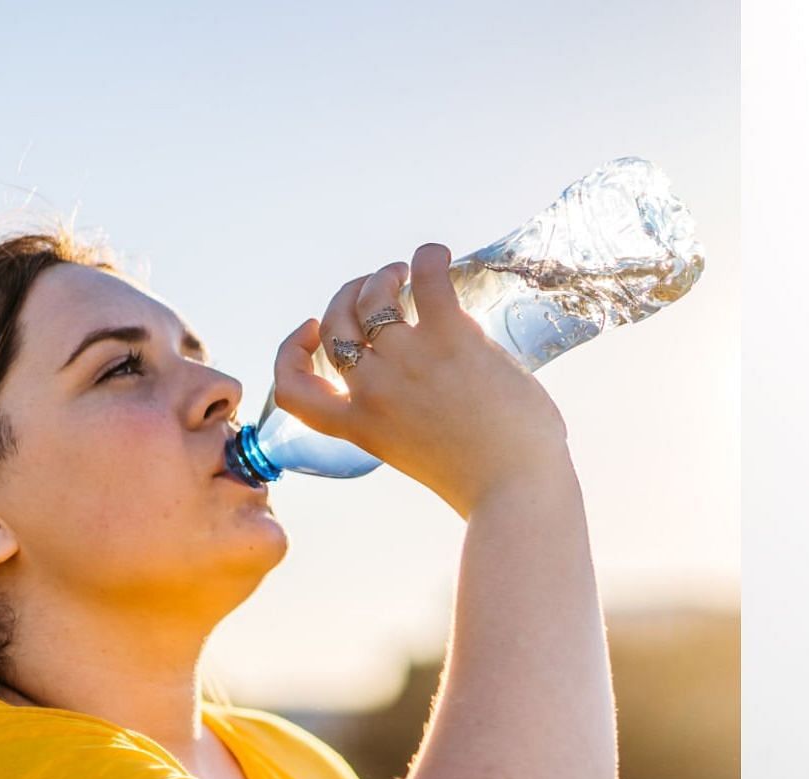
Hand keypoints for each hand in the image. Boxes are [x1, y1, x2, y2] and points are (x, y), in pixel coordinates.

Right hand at [271, 243, 572, 516]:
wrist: (518, 491)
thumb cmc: (488, 482)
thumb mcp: (423, 455)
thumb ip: (412, 420)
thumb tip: (443, 382)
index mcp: (361, 427)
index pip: (293, 388)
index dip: (290, 352)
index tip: (311, 331)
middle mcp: (373, 390)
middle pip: (335, 326)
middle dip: (347, 297)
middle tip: (377, 287)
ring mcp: (408, 361)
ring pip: (372, 298)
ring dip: (382, 276)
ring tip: (404, 273)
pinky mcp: (450, 338)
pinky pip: (427, 279)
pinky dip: (428, 259)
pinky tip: (436, 256)